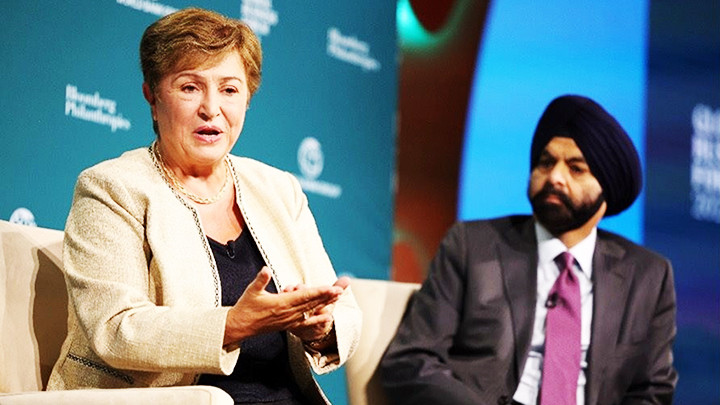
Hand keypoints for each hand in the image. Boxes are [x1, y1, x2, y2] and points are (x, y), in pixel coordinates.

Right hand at [223, 268, 344, 344]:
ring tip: (337, 297)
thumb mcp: (251, 291)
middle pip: (311, 303)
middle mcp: (288, 313)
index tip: (330, 288)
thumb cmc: (246, 307)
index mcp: (281, 304)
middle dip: (327, 297)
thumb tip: (265, 269)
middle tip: (341, 290)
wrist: (241, 326)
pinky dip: (317, 315)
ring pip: (310, 310)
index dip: (318, 292)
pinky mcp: (289, 324)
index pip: (304, 297)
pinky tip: (327, 313)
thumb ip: (260, 280)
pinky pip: (306, 319)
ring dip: (325, 304)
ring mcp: (290, 320)